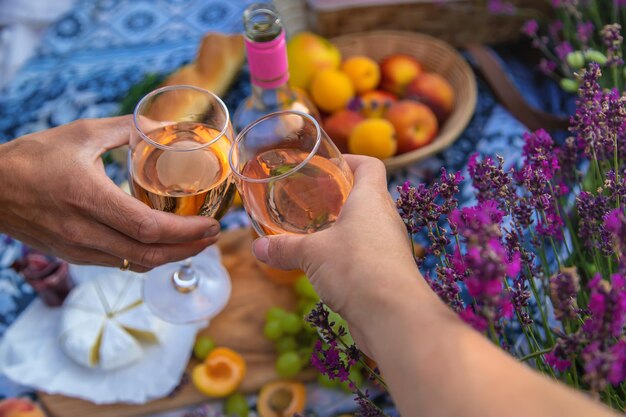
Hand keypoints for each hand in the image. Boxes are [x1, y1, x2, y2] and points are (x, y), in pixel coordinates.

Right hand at [0, 116, 219, 271]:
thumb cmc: (33, 157)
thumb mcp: (82, 134)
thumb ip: (129, 129)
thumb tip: (168, 127)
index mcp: (87, 197)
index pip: (148, 227)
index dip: (186, 231)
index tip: (212, 223)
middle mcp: (84, 232)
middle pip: (149, 254)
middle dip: (189, 249)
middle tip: (214, 236)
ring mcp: (78, 249)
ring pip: (137, 264)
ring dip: (172, 257)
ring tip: (196, 242)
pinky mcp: (74, 257)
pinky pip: (120, 264)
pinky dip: (149, 258)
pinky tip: (163, 245)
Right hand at [252, 155, 425, 350]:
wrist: (393, 315)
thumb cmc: (356, 269)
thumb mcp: (311, 254)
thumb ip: (284, 247)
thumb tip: (258, 247)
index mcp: (371, 200)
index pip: (370, 166)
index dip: (351, 161)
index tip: (330, 166)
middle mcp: (386, 219)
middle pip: (368, 196)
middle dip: (342, 197)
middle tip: (314, 201)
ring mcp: (391, 247)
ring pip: (368, 227)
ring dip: (346, 228)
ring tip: (318, 234)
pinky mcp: (390, 272)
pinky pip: (369, 254)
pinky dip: (351, 254)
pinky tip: (330, 267)